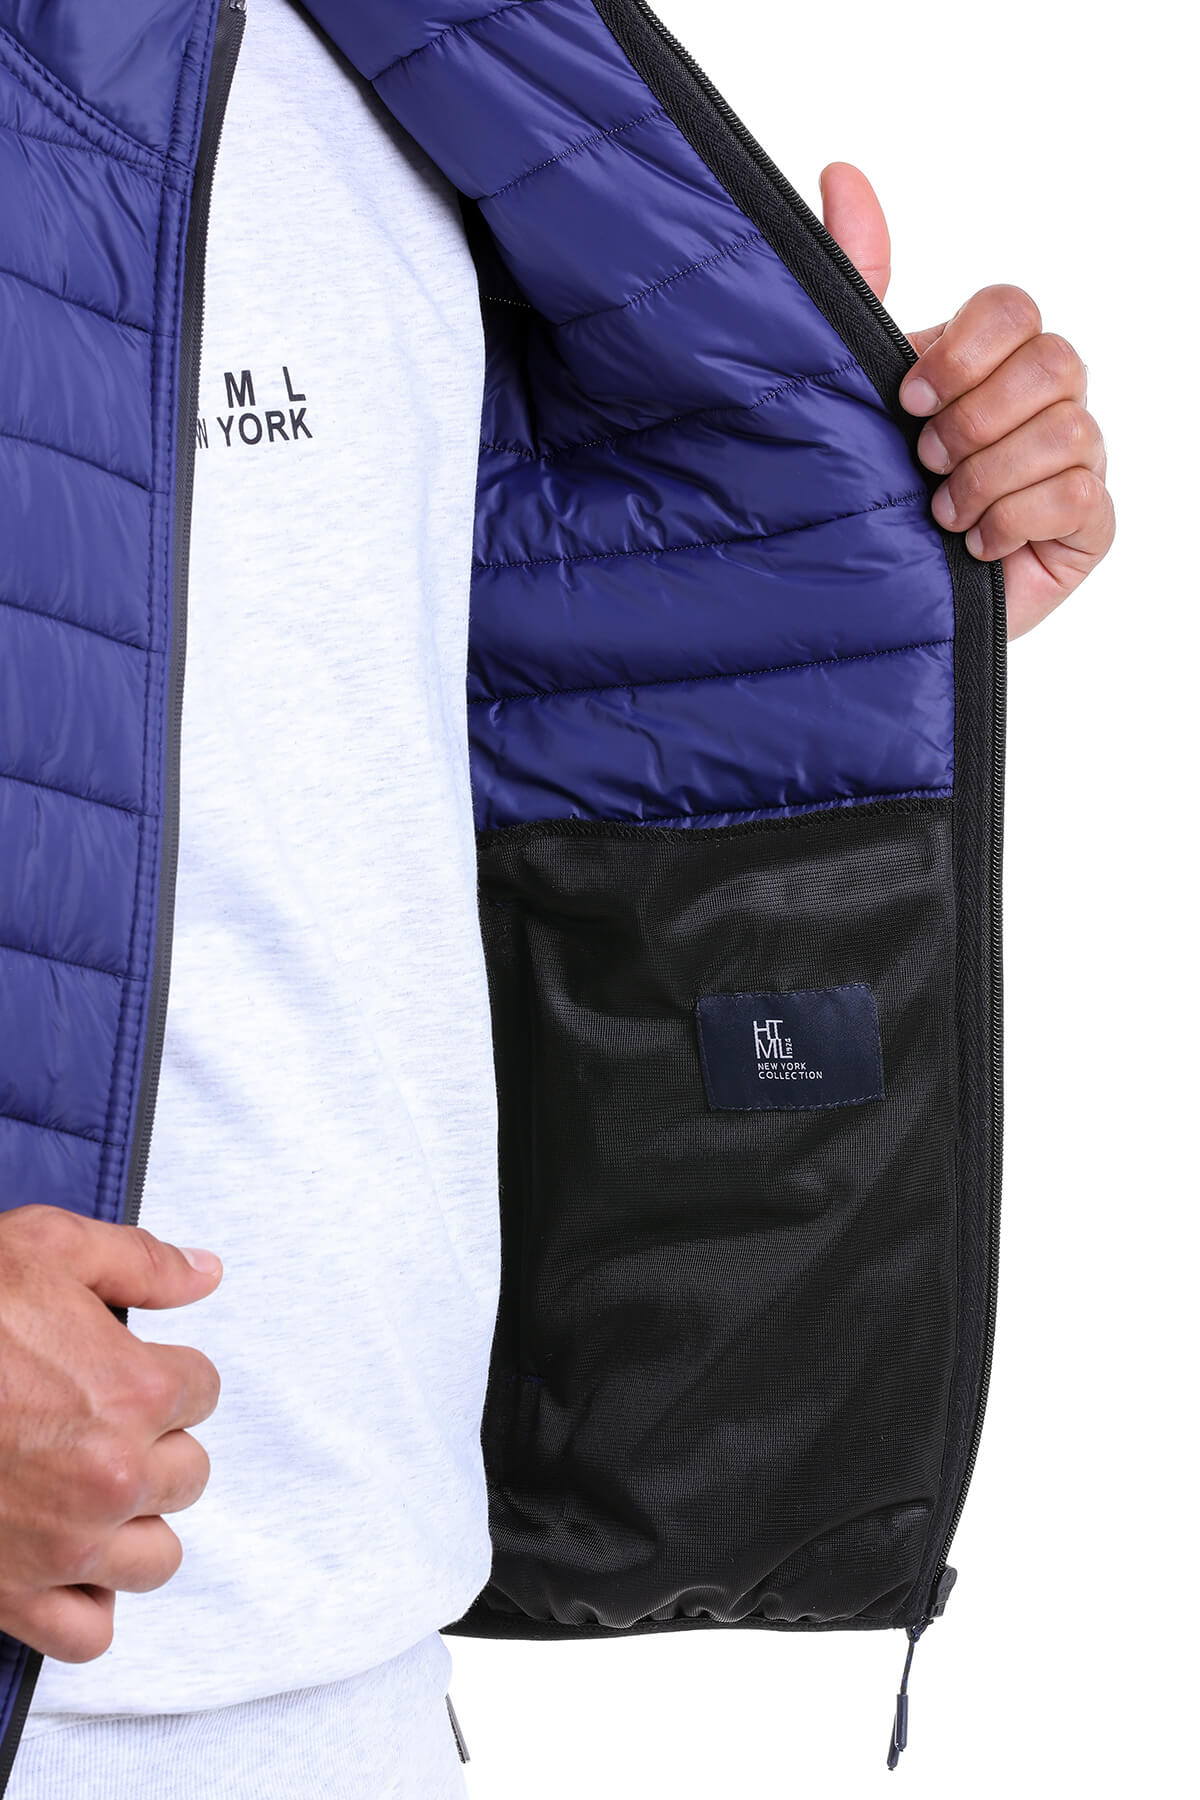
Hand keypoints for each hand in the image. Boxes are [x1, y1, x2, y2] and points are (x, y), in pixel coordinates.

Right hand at [0, 1206, 222, 1661]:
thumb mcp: (48, 1246)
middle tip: (97, 1425)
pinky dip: (86, 1603)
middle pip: (187, 1473)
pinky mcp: (14, 1595)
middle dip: (153, 1447)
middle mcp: (112, 1475)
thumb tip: (204, 1274)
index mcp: (134, 1389)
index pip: (204, 1391)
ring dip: (132, 1526)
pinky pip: (89, 1633)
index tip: (126, 1372)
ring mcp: (66, 1544)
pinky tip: (66, 1561)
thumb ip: (140, 1262)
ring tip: (86, 1491)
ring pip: (156, 1557)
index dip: (165, 1375)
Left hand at [819, 162, 1114, 637]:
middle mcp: (1036, 402)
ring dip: (990, 474)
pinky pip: (1080, 495)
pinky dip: (1015, 518)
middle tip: (925, 458)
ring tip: (941, 510)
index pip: (1015, 307)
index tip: (908, 397)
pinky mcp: (1084, 525)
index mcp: (982, 361)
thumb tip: (841, 174)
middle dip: (978, 416)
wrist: (861, 604)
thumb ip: (850, 281)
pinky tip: (973, 544)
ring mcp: (1069, 462)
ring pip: (1069, 429)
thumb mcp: (843, 384)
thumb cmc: (857, 494)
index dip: (967, 348)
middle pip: (1054, 361)